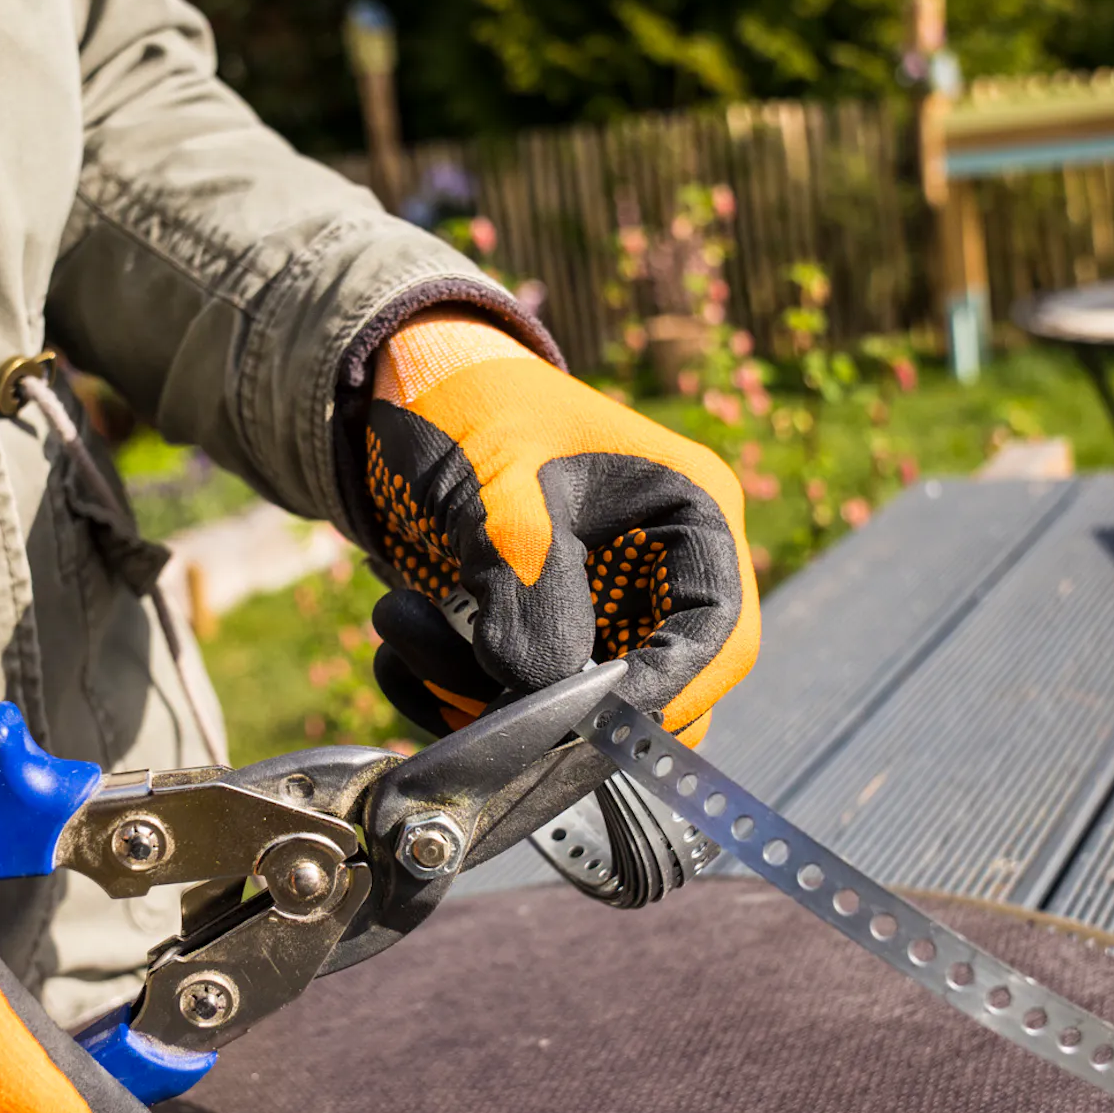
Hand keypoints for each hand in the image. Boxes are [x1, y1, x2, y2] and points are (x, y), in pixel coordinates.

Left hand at [364, 309, 758, 742]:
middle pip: (648, 693)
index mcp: (689, 514)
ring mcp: (599, 614)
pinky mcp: (540, 642)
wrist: (404, 391)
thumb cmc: (469, 409)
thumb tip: (540, 688)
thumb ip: (528, 579)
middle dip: (550, 706)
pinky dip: (446, 694)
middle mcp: (660, 575)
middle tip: (460, 680)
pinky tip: (395, 640)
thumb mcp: (496, 481)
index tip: (577, 721)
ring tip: (396, 618)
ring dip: (473, 694)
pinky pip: (512, 708)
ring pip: (569, 713)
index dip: (661, 691)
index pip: (718, 633)